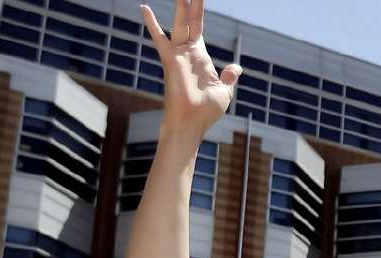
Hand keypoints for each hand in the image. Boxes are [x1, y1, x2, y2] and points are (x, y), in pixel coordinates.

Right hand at [139, 0, 240, 135]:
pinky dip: (152, 23)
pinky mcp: (171, 59)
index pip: (198, 25)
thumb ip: (229, 77)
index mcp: (200, 56)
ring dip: (180, 4)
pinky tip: (144, 7)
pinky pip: (160, 37)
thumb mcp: (224, 91)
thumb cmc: (207, 111)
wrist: (192, 123)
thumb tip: (236, 68)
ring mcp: (179, 54)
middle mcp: (187, 51)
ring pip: (180, 21)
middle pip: (189, 18)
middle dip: (190, 1)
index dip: (198, 9)